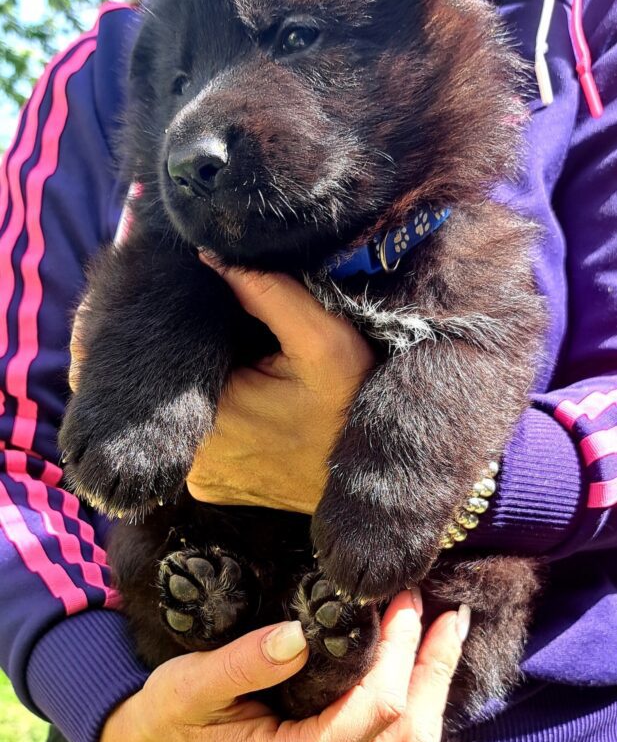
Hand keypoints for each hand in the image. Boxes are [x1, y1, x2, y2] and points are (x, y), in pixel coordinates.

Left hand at [69, 267, 373, 514]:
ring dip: (208, 385)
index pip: (179, 353)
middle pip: (180, 383)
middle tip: (240, 338)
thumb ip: (271, 295)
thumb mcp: (324, 342)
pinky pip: (200, 439)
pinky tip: (245, 402)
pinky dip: (216, 417)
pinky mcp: (211, 486)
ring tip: (244, 369)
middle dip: (201, 354)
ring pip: (188, 410)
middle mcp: (191, 456)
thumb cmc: (353, 406)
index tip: (220, 307)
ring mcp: (199, 476)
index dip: (195, 324)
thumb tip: (209, 255)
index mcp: (210, 415)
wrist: (381, 476)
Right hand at [99, 591, 467, 741]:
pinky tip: (425, 684)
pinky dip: (422, 728)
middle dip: (432, 663)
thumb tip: (299, 632)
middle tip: (441, 607)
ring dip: (437, 695)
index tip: (404, 596)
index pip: (375, 707)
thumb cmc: (169, 716)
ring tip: (447, 636)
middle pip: (409, 732)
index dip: (399, 648)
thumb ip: (245, 661)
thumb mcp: (192, 683)